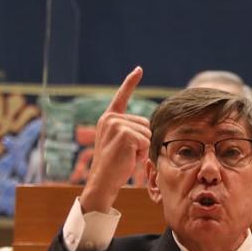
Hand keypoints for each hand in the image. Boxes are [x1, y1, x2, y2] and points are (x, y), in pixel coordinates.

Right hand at [80, 67, 148, 212]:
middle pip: (145, 124)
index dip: (131, 82)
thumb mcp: (119, 142)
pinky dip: (141, 153)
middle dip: (142, 140)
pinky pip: (146, 141)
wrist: (102, 181)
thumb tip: (149, 128)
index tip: (139, 69)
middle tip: (126, 153)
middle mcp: (111, 119)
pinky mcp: (125, 135)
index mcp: (108, 118)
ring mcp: (117, 126)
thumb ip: (130, 130)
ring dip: (142, 148)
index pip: (121, 96)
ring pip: (147, 133)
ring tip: (126, 156)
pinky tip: (128, 158)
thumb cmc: (114, 166)